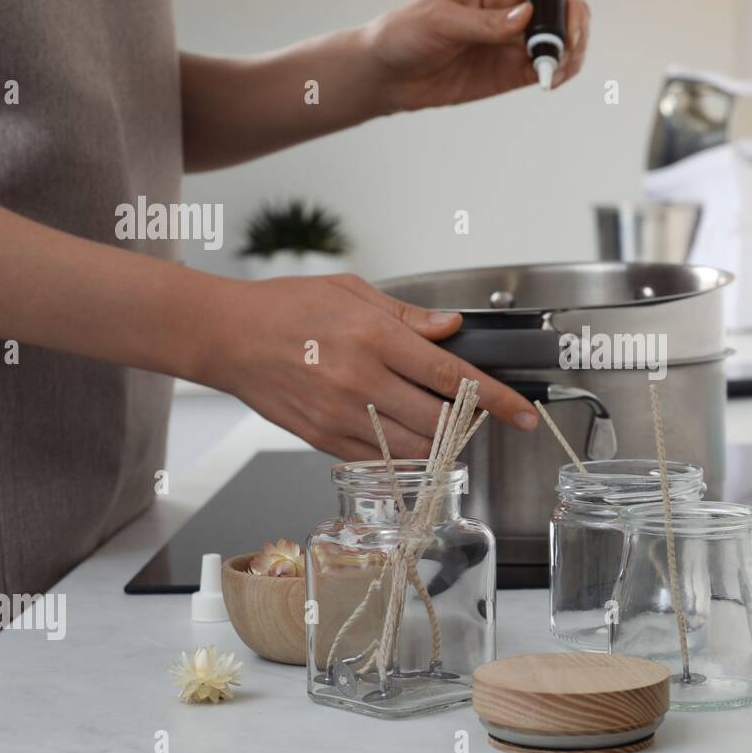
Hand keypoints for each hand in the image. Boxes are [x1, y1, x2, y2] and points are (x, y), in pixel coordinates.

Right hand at [206, 273, 538, 460]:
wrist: (226, 337)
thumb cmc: (288, 307)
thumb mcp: (353, 292)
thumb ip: (408, 317)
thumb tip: (452, 329)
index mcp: (373, 338)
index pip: (453, 376)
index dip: (497, 398)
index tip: (524, 413)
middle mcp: (360, 382)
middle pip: (440, 418)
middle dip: (472, 422)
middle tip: (483, 415)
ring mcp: (341, 417)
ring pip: (414, 447)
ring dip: (442, 442)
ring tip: (447, 426)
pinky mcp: (323, 440)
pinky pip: (380, 459)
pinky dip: (404, 454)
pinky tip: (408, 436)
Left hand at [364, 0, 590, 110]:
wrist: (386, 72)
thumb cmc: (404, 33)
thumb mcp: (440, 22)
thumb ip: (485, 23)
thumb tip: (526, 16)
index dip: (566, 10)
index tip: (563, 38)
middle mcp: (511, 13)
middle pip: (564, 15)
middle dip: (574, 36)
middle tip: (560, 60)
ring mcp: (512, 44)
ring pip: (561, 45)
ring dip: (569, 59)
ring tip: (554, 76)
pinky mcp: (508, 72)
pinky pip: (545, 70)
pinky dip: (556, 75)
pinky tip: (548, 82)